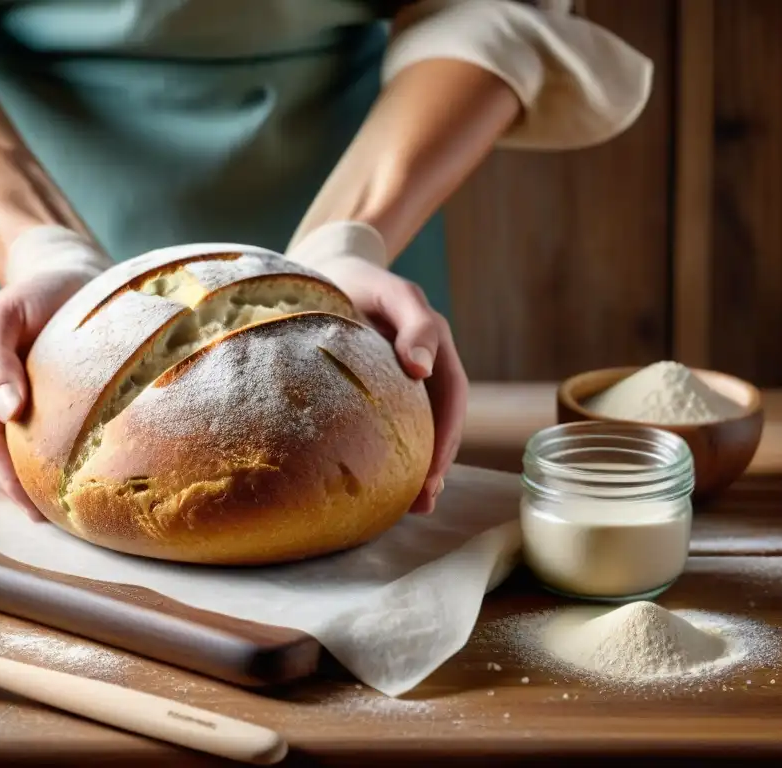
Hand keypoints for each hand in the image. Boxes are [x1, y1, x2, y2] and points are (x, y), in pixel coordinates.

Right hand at [0, 270, 89, 519]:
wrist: (69, 273)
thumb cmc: (33, 293)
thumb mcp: (5, 315)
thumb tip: (6, 409)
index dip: (7, 479)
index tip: (33, 507)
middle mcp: (7, 408)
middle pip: (12, 462)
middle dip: (31, 494)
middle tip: (63, 524)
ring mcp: (39, 410)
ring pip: (40, 457)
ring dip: (55, 485)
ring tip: (82, 514)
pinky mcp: (71, 407)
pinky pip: (71, 440)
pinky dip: (80, 462)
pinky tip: (102, 480)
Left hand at [288, 223, 467, 513]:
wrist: (330, 271)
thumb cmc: (359, 280)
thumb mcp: (389, 292)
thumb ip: (414, 323)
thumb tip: (422, 369)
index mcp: (434, 343)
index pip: (451, 397)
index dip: (446, 436)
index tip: (431, 472)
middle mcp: (426, 364)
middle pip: (442, 421)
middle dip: (437, 462)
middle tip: (423, 499)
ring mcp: (405, 378)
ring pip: (421, 427)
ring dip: (421, 467)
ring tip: (411, 506)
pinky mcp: (382, 388)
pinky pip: (397, 424)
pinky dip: (397, 454)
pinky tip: (385, 484)